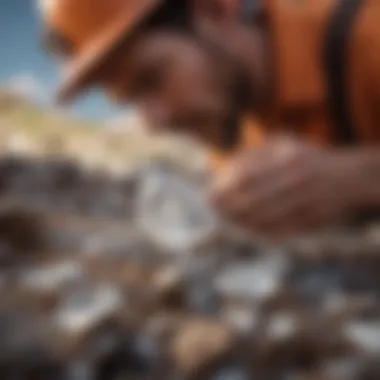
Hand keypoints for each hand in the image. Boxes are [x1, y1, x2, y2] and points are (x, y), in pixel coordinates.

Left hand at [209, 136, 367, 238]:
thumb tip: (220, 170)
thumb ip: (251, 154)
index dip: (223, 189)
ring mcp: (306, 200)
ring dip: (239, 221)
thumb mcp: (281, 143)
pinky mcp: (312, 220)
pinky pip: (279, 230)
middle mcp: (297, 178)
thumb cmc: (304, 157)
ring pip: (263, 218)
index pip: (245, 177)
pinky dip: (259, 231)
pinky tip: (246, 228)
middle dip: (226, 207)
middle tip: (213, 209)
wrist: (347, 177)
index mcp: (287, 156)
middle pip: (251, 200)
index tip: (209, 194)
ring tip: (227, 219)